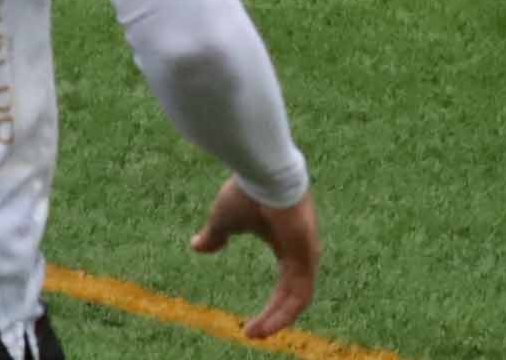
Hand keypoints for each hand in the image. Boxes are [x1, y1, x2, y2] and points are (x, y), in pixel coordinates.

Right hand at [190, 180, 319, 341]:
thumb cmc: (246, 191)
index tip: (250, 325)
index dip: (273, 306)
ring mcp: (307, 251)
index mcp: (285, 244)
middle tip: (252, 334)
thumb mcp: (225, 220)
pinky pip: (302, 293)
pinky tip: (265, 326)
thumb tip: (197, 245)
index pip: (287, 284)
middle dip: (274, 317)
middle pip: (293, 294)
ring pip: (299, 298)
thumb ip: (215, 235)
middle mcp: (301, 250)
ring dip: (278, 320)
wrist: (261, 171)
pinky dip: (285, 313)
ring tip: (255, 334)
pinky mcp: (307, 252)